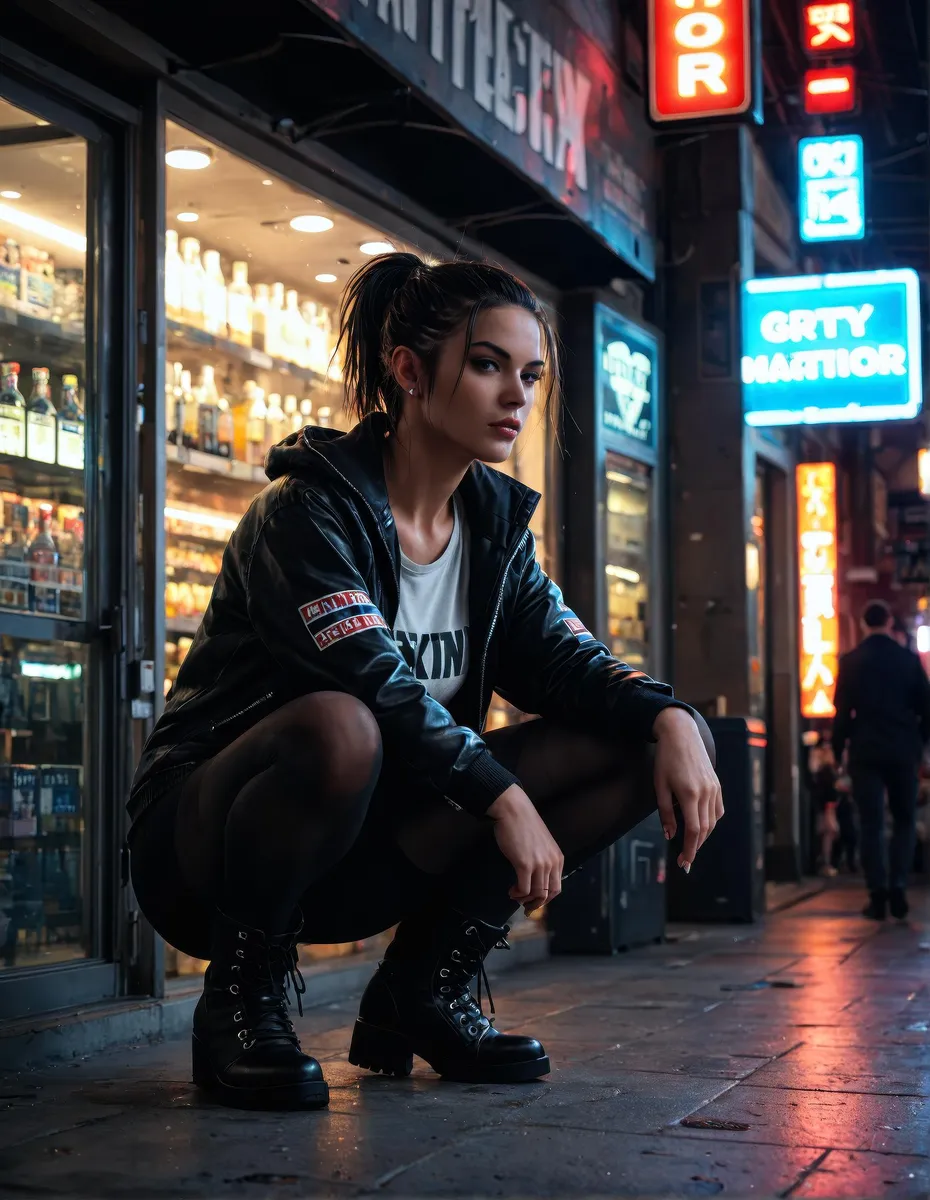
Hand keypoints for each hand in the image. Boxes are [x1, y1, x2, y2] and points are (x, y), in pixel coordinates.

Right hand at [487, 784, 563, 915]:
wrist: (513, 810)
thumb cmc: (524, 824)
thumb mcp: (541, 843)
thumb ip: (542, 859)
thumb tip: (535, 877)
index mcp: (557, 858)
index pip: (557, 887)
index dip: (546, 899)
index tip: (535, 902)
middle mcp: (552, 862)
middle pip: (549, 894)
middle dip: (537, 904)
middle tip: (526, 907)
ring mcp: (539, 864)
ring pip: (537, 894)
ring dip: (525, 899)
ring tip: (515, 895)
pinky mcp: (525, 864)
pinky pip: (524, 889)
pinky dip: (518, 894)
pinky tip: (512, 891)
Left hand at [653, 707, 722, 872]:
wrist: (681, 734)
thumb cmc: (666, 759)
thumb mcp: (660, 786)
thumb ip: (666, 813)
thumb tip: (671, 836)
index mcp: (690, 794)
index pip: (694, 831)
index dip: (690, 849)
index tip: (685, 863)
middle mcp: (706, 793)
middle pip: (705, 829)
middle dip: (695, 847)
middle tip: (685, 860)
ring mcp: (714, 788)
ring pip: (713, 821)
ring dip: (703, 836)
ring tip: (691, 845)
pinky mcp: (717, 784)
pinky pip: (717, 809)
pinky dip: (711, 822)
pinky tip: (702, 826)